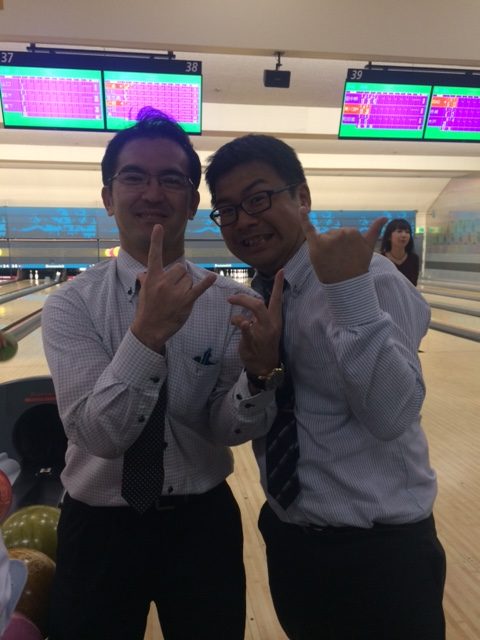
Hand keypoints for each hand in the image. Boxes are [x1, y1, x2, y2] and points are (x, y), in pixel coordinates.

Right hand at [131, 225, 215, 351]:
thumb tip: (142, 273)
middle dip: (181, 277)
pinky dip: (207, 282)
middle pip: (181, 268)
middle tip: (175, 290)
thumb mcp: (144, 292)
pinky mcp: (186, 301)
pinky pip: (199, 288)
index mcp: (153, 277)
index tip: (158, 227)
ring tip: (178, 298)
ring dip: (188, 286)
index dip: (157, 241)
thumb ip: (146, 279)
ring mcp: (175, 292)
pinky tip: (213, 277)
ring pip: (189, 279)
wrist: (149, 329)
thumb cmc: (147, 309)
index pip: (155, 255)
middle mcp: (164, 282)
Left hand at [228, 269, 283, 375]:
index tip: (281, 270)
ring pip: (254, 312)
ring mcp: (262, 333)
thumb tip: (247, 304)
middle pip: (260, 304)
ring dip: (240, 310)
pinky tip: (238, 321)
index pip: (278, 299)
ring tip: (232, 318)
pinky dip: (241, 324)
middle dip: (244, 298)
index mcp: (275, 319)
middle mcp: (270, 324)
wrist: (264, 365)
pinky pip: (247, 330)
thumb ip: (258, 316)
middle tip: (231, 299)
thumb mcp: (265, 328)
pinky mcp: (253, 341)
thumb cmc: (263, 345)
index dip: (278, 285)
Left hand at [300, 209, 386, 283]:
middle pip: (333, 235)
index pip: (344, 234)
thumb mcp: (369, 247)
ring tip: (332, 261)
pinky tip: (302, 209)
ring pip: (324, 238)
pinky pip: (308, 228)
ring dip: (325, 248)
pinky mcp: (316, 246)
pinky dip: (304, 218)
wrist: (347, 284)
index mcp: (352, 232)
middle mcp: (340, 233)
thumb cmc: (358, 265)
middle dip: (334, 246)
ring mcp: (328, 239)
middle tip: (340, 260)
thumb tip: (385, 217)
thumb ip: (375, 230)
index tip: (349, 257)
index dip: (345, 246)